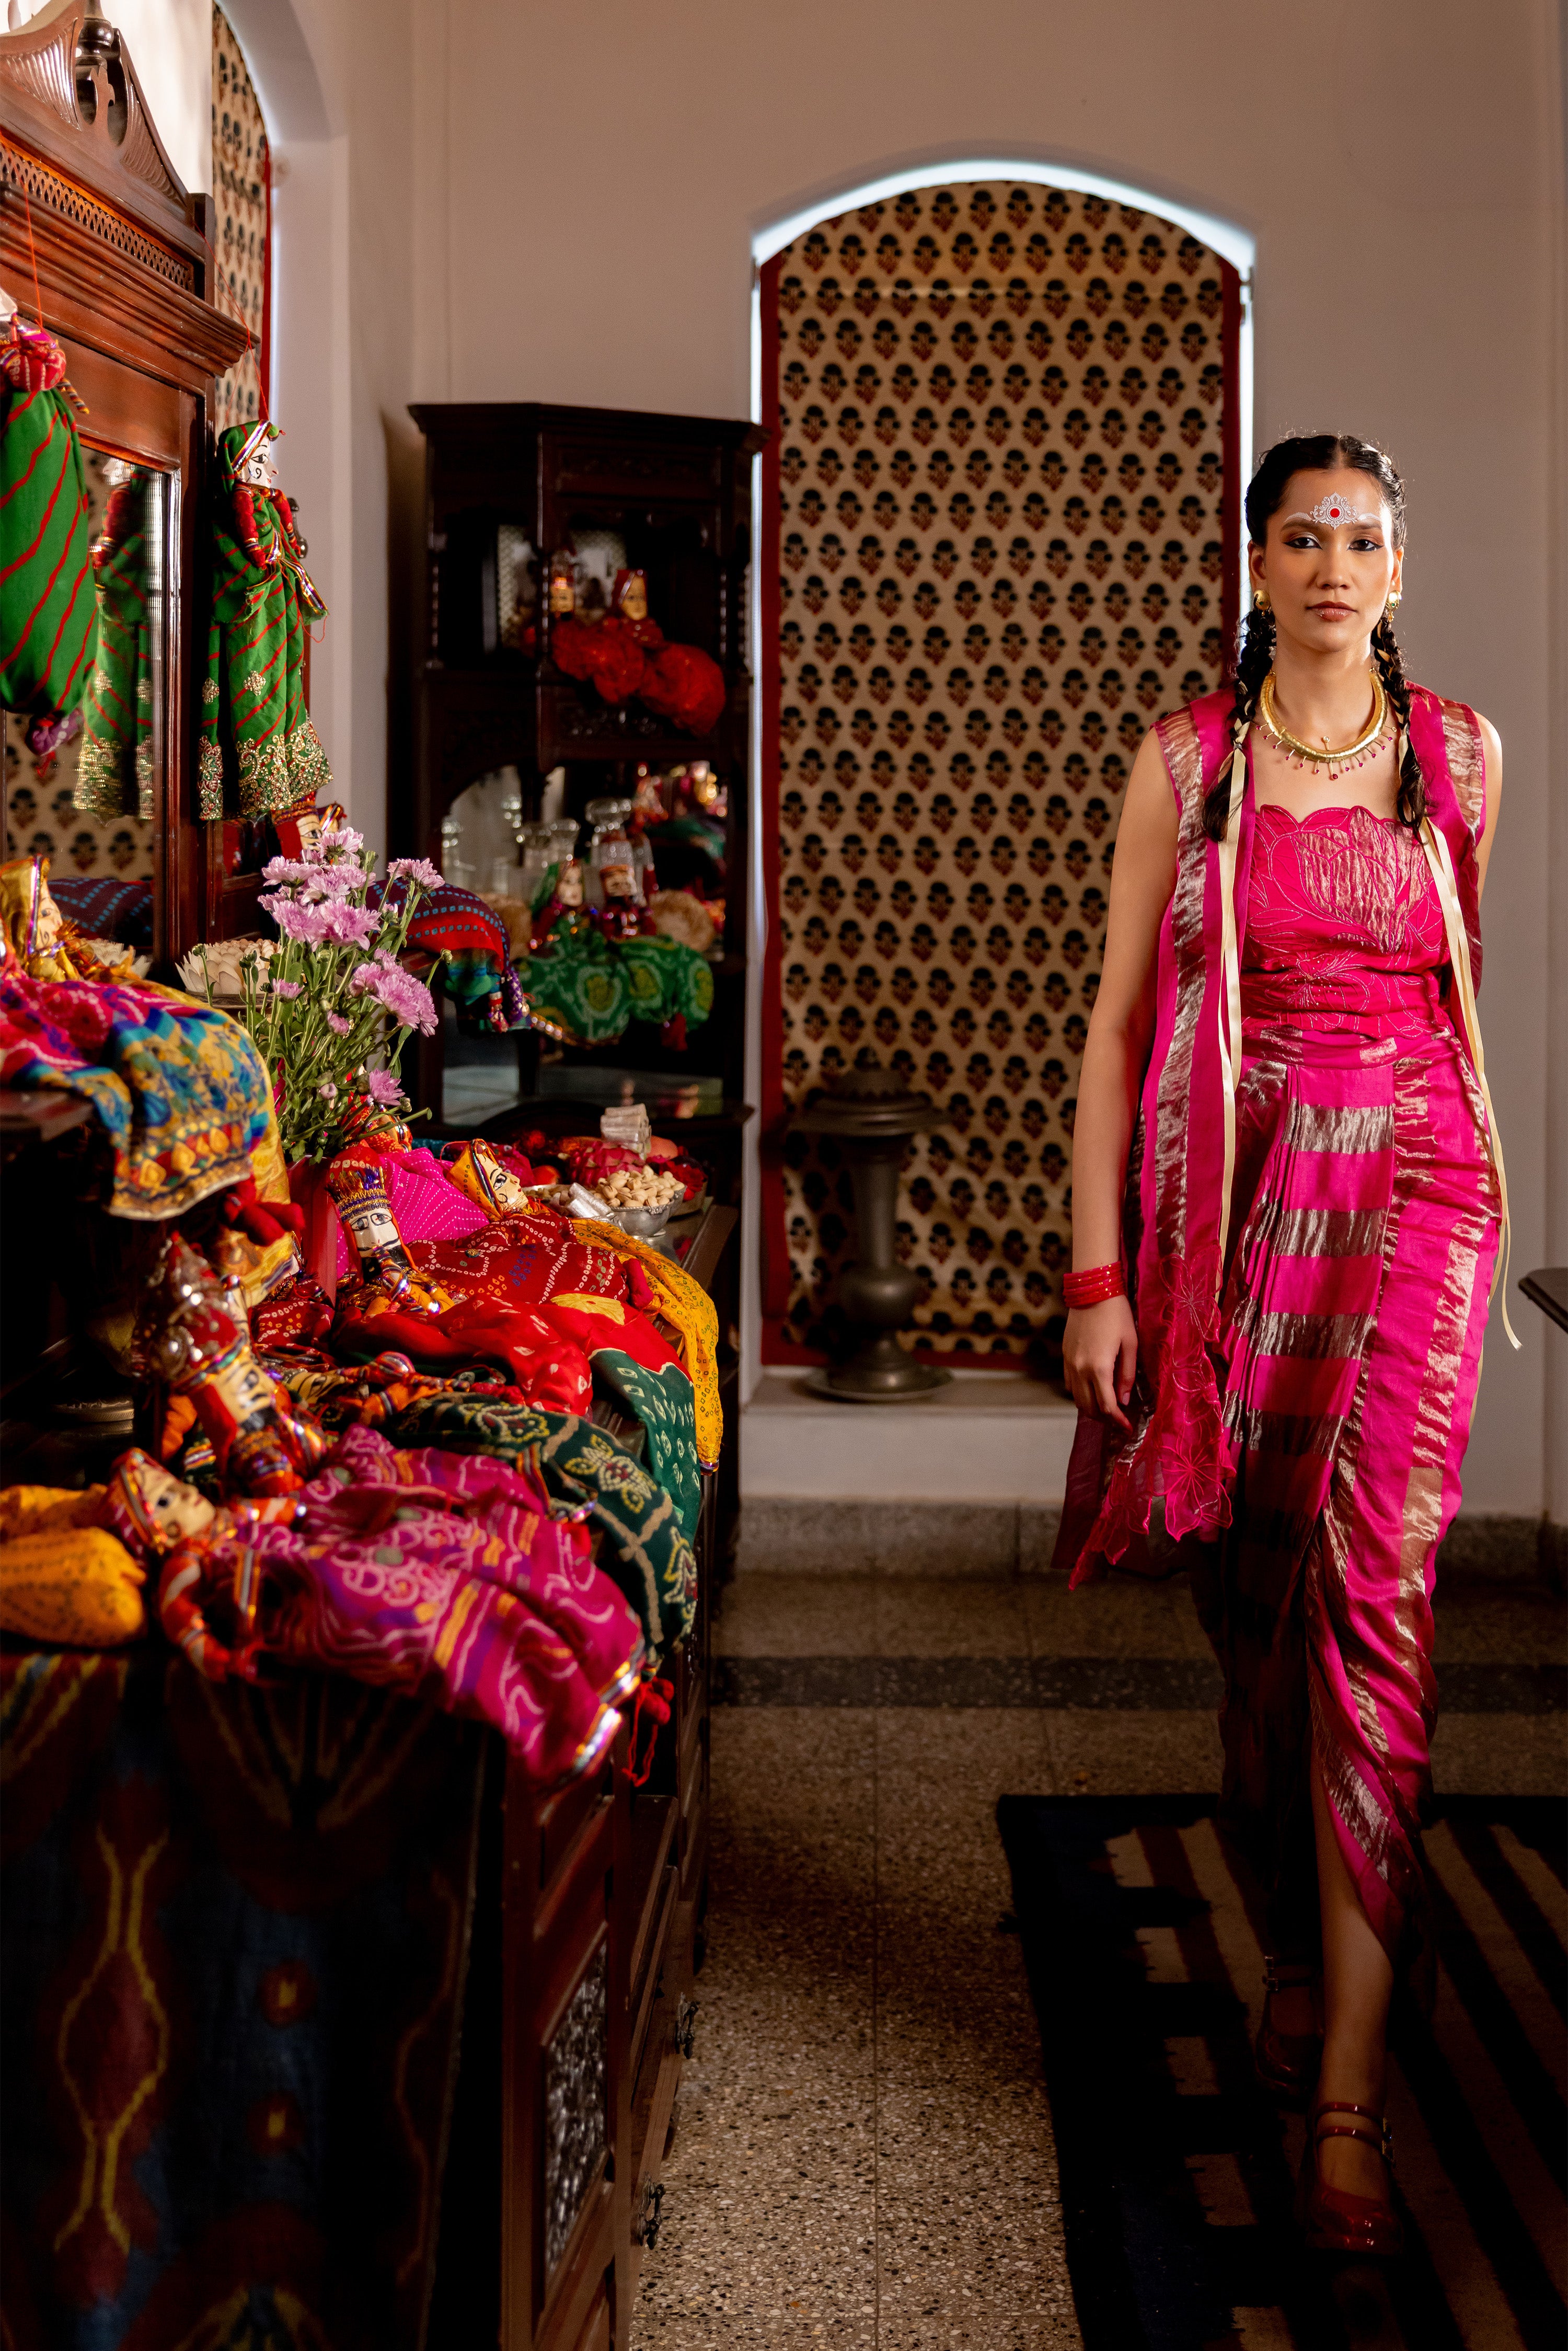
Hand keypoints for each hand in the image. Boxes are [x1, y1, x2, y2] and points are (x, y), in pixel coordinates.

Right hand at [1063, 1295, 1137, 1427]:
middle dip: (1105, 1418)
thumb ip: (1127, 1375)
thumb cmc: (1117, 1315)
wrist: (1092, 1291)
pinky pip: (1069, 1384)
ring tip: (1106, 1409)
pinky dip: (1079, 1394)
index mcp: (1099, 1368)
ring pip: (1076, 1398)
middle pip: (1089, 1407)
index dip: (1118, 1421)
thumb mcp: (1130, 1344)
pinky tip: (1092, 1391)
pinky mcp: (1064, 1356)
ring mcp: (1069, 1363)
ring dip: (1091, 1409)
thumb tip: (1124, 1400)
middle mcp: (1080, 1369)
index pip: (1107, 1406)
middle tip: (1118, 1420)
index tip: (1128, 1428)